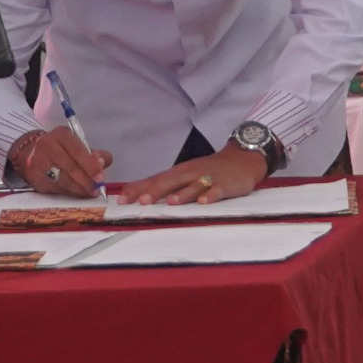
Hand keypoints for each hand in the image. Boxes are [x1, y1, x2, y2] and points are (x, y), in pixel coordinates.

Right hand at [7, 125, 111, 197]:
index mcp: (61, 134)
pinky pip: (56, 189)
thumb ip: (93, 154)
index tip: (101, 177)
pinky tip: (77, 193)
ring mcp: (39, 162)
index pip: (77, 150)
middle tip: (97, 189)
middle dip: (87, 180)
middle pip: (70, 166)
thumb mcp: (76, 144)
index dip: (90, 165)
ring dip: (79, 189)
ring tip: (90, 193)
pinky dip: (69, 193)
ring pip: (63, 180)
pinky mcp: (35, 178)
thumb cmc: (61, 149)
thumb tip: (103, 163)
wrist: (30, 153)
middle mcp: (47, 146)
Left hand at [122, 144, 267, 206]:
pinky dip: (210, 195)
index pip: (154, 180)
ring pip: (193, 186)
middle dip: (155, 191)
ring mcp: (208, 178)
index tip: (121, 199)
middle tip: (140, 202)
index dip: (138, 189)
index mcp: (178, 172)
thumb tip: (139, 196)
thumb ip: (166, 185)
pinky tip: (203, 202)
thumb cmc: (209, 170)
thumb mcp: (185, 174)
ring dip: (182, 194)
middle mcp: (190, 173)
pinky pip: (217, 190)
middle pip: (170, 182)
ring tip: (170, 203)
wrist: (241, 159)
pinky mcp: (225, 184)